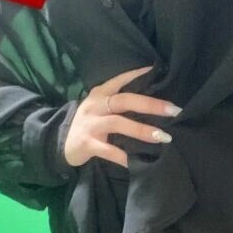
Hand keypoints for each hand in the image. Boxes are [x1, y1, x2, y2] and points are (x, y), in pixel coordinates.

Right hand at [63, 65, 182, 169]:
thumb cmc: (89, 123)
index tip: (157, 70)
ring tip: (162, 136)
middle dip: (150, 105)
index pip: (121, 79)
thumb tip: (154, 104)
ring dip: (142, 130)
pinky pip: (109, 151)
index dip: (138, 74)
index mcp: (100, 94)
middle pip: (124, 100)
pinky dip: (124, 156)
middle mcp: (95, 105)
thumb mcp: (100, 107)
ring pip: (118, 123)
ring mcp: (90, 124)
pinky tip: (137, 162)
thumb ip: (119, 103)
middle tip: (173, 110)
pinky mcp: (87, 143)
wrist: (60, 142)